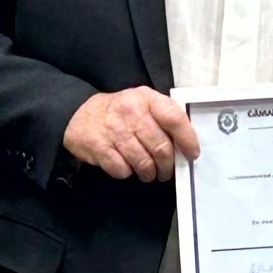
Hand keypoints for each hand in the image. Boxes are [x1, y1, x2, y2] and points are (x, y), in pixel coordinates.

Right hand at [62, 87, 197, 181]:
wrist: (79, 116)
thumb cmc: (120, 112)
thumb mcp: (142, 103)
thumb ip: (163, 117)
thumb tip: (186, 144)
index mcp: (146, 98)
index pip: (174, 118)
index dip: (188, 139)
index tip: (192, 154)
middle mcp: (131, 112)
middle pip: (161, 148)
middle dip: (167, 166)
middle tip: (166, 172)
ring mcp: (114, 130)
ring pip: (143, 163)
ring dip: (149, 174)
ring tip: (148, 173)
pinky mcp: (99, 147)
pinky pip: (122, 170)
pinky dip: (127, 173)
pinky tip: (126, 166)